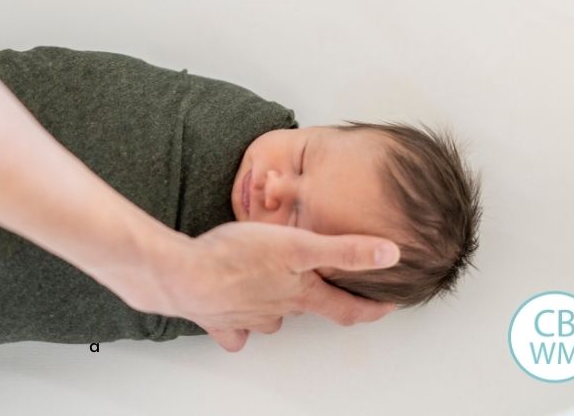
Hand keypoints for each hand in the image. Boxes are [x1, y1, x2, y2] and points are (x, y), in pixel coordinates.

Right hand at [156, 221, 399, 352]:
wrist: (183, 275)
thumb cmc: (236, 256)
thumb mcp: (298, 245)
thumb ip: (345, 250)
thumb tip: (390, 254)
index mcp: (301, 294)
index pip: (347, 309)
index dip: (372, 308)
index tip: (389, 306)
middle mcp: (278, 311)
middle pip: (307, 309)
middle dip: (319, 298)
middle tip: (326, 284)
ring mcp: (248, 318)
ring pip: (272, 316)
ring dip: (278, 304)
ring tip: (277, 285)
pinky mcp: (220, 320)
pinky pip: (236, 328)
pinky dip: (240, 322)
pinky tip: (236, 306)